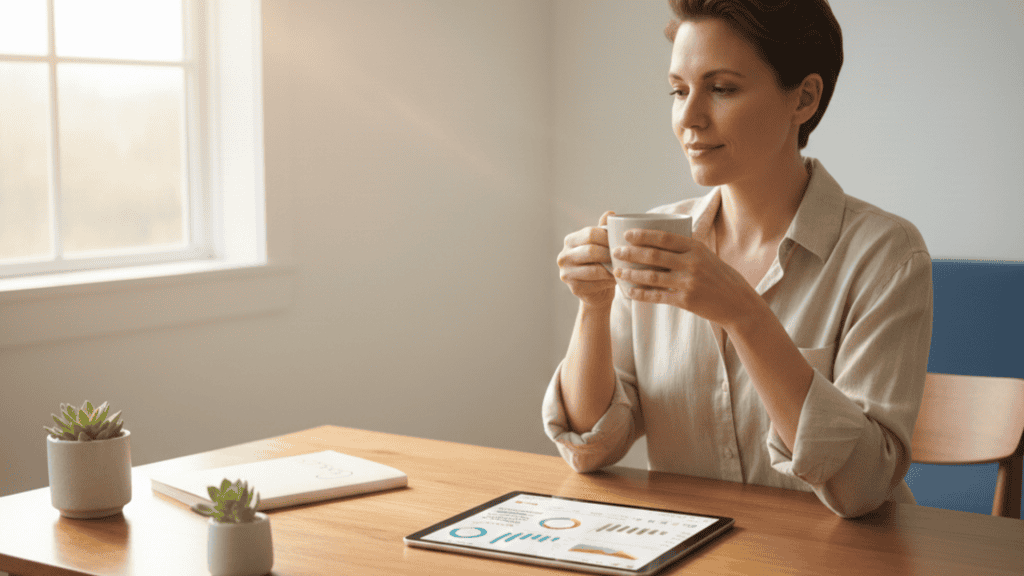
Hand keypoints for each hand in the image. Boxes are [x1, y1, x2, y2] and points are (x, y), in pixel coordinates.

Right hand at [557, 211, 616, 308]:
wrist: (597, 291)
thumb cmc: (600, 263)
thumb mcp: (601, 245)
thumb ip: (603, 230)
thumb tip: (610, 213)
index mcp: (570, 240)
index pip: (590, 233)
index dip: (608, 237)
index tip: (622, 241)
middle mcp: (563, 256)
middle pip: (591, 250)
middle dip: (610, 254)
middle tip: (625, 256)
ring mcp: (566, 273)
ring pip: (594, 269)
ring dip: (611, 269)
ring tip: (623, 268)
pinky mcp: (574, 288)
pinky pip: (596, 283)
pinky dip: (608, 281)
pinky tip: (616, 279)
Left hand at [612, 228, 763, 328]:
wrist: (738, 303)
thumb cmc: (719, 277)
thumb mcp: (706, 256)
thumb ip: (685, 249)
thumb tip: (657, 240)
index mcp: (696, 248)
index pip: (663, 237)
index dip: (642, 235)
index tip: (626, 235)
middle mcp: (691, 263)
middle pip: (653, 255)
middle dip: (630, 253)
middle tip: (615, 252)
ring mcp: (688, 283)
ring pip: (651, 276)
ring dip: (631, 274)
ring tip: (617, 272)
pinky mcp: (685, 301)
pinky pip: (657, 296)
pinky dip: (641, 294)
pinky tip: (629, 292)